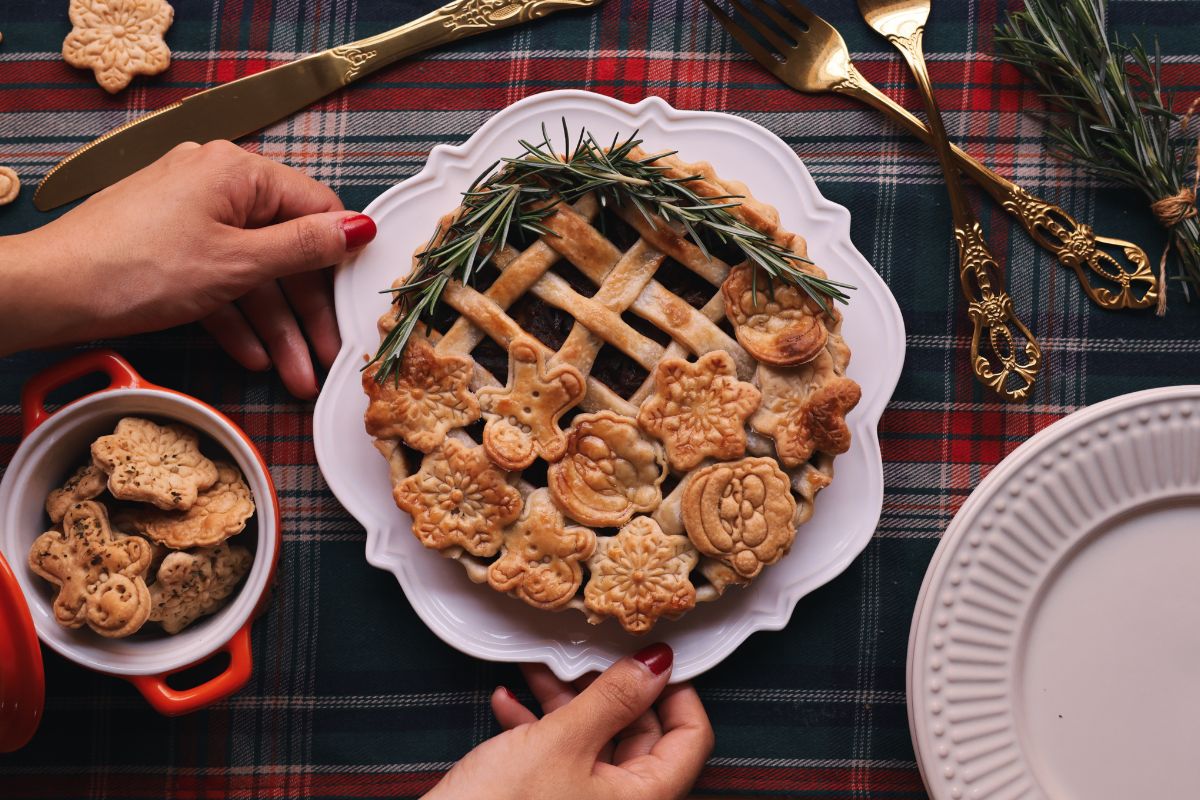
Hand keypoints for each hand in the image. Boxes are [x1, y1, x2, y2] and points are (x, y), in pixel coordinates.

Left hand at [0, 140, 375, 397]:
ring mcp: (190, 216)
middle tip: (327, 356)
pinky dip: (236, 317)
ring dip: (276, 327)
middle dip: (306, 311)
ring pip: (252, 273)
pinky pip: (219, 279)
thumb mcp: (239, 263)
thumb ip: (306, 247)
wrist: (49, 293)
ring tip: (294, 375)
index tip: (356, 301)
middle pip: (284, 248)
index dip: (340, 257)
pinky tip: (252, 357)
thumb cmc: (138, 268)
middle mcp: (217, 184)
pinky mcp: (170, 246)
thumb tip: (362, 227)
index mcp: (238, 172)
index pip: (315, 208)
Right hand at [426, 644, 712, 799]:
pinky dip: (538, 728)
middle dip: (610, 688)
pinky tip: (507, 702)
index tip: (651, 654)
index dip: (677, 690)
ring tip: (538, 669)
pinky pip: (560, 758)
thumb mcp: (561, 742)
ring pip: (596, 741)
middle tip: (587, 652)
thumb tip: (657, 663)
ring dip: (567, 701)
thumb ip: (613, 699)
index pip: (691, 738)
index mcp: (643, 798)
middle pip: (642, 735)